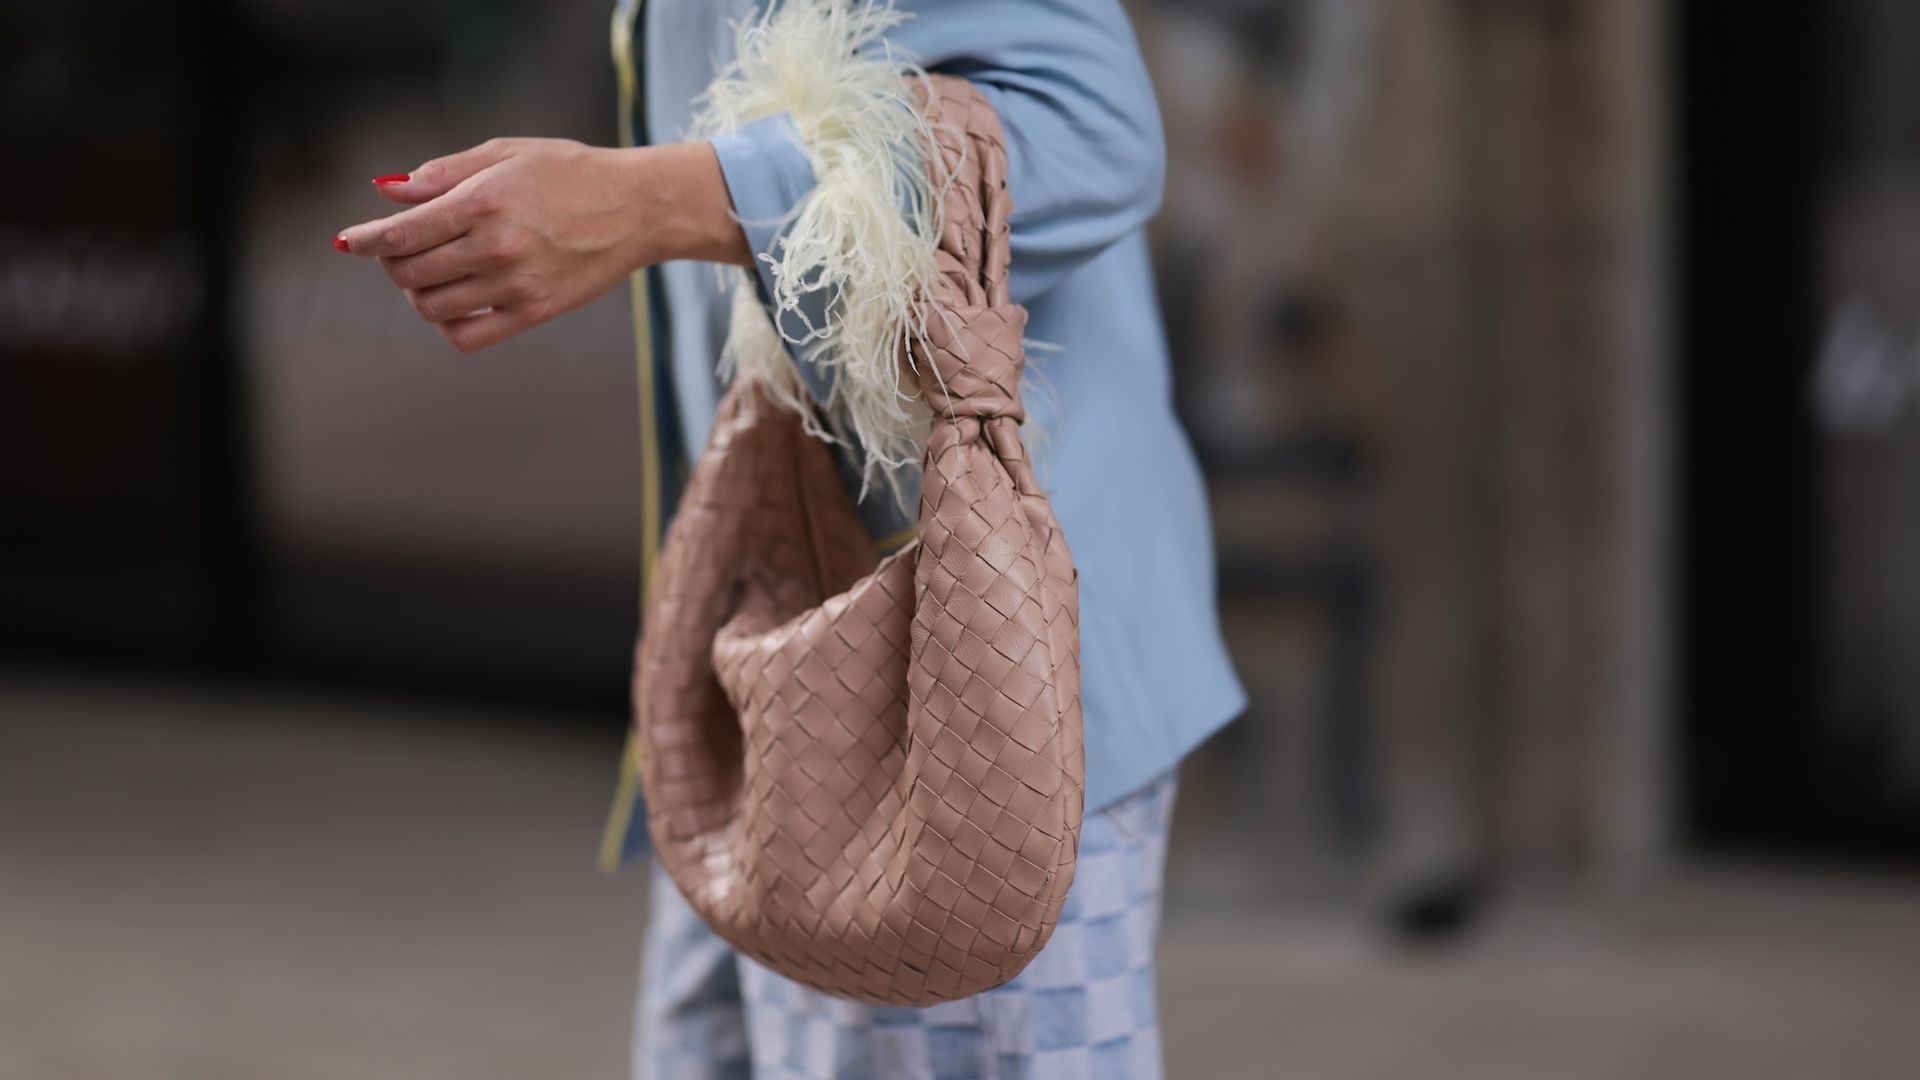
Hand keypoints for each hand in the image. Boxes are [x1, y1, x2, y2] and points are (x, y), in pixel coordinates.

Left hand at [337, 137, 749, 352]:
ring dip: (418, 293)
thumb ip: (443, 173)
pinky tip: (457, 302)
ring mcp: (514, 286)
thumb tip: (388, 193)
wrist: (637, 208)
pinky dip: (448, 324)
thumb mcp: (505, 154)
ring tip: (434, 273)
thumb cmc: (570, 172)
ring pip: (431, 307)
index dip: (366, 240)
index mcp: (483, 203)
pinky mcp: (533, 312)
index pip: (401, 234)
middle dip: (393, 263)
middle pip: (409, 273)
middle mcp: (495, 248)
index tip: (348, 241)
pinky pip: (468, 336)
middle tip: (405, 249)